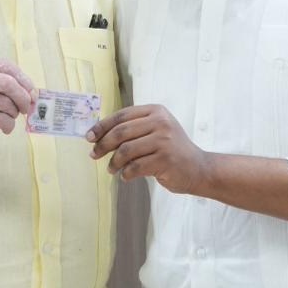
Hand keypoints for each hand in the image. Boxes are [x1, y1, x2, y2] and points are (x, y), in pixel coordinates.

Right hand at [0, 53, 35, 138]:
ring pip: (5, 104)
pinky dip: (7, 124)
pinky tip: (6, 127)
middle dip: (23, 98)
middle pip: (9, 84)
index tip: (32, 93)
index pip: (7, 67)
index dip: (25, 81)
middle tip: (27, 107)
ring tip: (10, 117)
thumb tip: (30, 92)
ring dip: (13, 113)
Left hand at [86, 104, 210, 194]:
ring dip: (114, 162)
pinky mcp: (165, 160)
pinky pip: (135, 167)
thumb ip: (133, 129)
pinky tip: (125, 176)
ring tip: (111, 169)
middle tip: (94, 155)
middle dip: (103, 144)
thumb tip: (98, 135)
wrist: (198, 168)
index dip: (102, 126)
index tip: (89, 137)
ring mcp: (164, 141)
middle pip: (121, 132)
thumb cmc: (171, 150)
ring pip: (126, 151)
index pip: (122, 116)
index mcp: (156, 111)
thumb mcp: (155, 130)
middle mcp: (161, 122)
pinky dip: (126, 173)